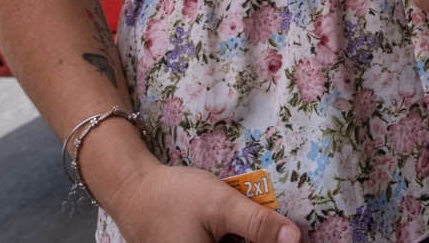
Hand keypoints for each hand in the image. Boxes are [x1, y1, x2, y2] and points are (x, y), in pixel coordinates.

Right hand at [106, 161, 300, 242]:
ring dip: (245, 239)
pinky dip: (234, 239)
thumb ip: (258, 223)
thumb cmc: (174, 197)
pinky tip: (233, 228)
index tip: (288, 235)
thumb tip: (295, 238)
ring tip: (239, 224)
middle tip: (272, 226)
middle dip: (257, 239)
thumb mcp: (221, 205)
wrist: (133, 190)